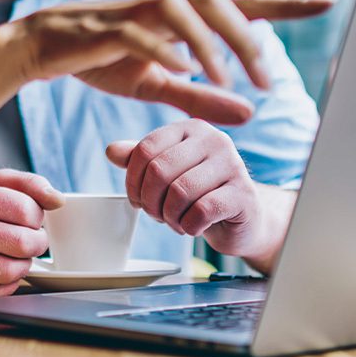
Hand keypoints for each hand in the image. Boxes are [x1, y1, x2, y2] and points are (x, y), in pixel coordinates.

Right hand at [0, 0, 334, 123]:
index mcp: (180, 19)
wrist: (39, 49)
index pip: (239, 5)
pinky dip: (163, 48)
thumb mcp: (156, 85)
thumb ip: (201, 96)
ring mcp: (132, 13)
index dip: (283, 4)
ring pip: (181, 9)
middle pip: (216, 2)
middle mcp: (162, 7)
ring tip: (225, 78)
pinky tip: (181, 69)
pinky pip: (139, 32)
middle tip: (267, 81)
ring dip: (209, 42)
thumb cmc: (99, 61)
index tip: (327, 1)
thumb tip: (251, 113)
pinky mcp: (102, 29)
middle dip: (248, 38)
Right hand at [0, 170, 63, 297]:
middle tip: (32, 240)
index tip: (31, 219)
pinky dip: (8, 283)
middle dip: (37, 243)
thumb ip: (28, 184)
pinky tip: (1, 270)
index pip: (24, 209)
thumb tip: (58, 200)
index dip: (37, 217)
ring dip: (24, 265)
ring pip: (10, 271)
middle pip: (20, 243)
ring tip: (17, 255)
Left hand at [107, 120, 283, 265]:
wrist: (243, 219)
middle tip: (156, 215)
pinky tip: (193, 227)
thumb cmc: (200, 193)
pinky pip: (201, 211)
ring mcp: (233, 165)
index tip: (136, 200)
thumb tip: (111, 151)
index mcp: (190, 128)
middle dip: (150, 201)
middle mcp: (214, 140)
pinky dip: (189, 226)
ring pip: (180, 192)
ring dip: (169, 216)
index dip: (133, 180)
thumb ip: (140, 160)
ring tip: (175, 221)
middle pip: (160, 170)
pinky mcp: (244, 194)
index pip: (146, 149)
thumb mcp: (167, 172)